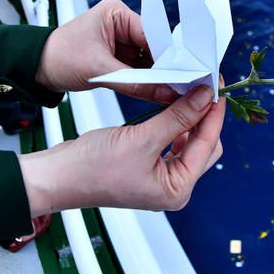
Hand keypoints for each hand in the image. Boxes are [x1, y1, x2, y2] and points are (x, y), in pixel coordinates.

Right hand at [19, 80, 225, 214]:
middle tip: (205, 84)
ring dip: (190, 116)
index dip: (214, 113)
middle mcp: (172, 186)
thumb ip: (177, 117)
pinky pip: (171, 139)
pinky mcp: (148, 164)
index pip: (208, 144)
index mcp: (177, 189)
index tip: (216, 86)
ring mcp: (160, 176)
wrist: (57, 175)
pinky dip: (175, 121)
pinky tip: (172, 104)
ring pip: (189, 141)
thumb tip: (204, 97)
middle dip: (205, 115)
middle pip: (204, 145)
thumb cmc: (91, 169)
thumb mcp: (142, 139)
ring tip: (191, 90)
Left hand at [35, 0, 175, 103]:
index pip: (151, 33)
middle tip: (181, 86)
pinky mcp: (119, 55)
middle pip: (154, 46)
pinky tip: (158, 91)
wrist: (36, 69)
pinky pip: (139, 68)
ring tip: (172, 91)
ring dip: (157, 75)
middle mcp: (121, 23)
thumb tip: (166, 93)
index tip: (182, 74)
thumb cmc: (59, 58)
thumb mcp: (99, 71)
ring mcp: (121, 39)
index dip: (167, 55)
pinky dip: (147, 80)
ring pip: (149, 59)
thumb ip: (135, 83)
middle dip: (164, 67)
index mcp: (116, 12)